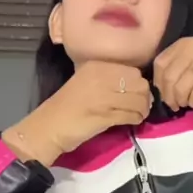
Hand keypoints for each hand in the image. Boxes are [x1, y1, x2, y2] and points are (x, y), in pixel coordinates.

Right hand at [2, 62, 151, 166]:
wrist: (49, 126)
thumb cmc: (67, 107)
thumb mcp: (88, 83)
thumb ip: (109, 81)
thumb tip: (136, 87)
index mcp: (97, 66)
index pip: (132, 71)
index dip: (138, 84)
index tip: (135, 95)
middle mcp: (102, 76)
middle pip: (139, 84)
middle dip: (143, 97)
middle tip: (138, 107)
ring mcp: (104, 95)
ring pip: (139, 100)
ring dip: (142, 110)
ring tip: (136, 115)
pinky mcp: (106, 114)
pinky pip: (131, 114)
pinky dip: (135, 119)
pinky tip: (131, 121)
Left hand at [153, 38, 192, 110]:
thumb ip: (177, 67)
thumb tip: (161, 89)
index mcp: (184, 44)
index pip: (160, 64)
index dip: (158, 83)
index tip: (164, 94)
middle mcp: (192, 48)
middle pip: (169, 77)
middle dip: (169, 96)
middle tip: (174, 105)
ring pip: (182, 86)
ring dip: (181, 100)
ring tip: (185, 104)